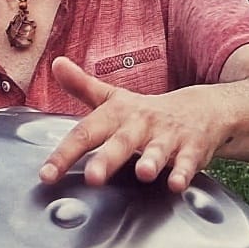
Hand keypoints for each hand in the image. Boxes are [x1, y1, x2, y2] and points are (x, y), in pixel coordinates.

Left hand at [38, 57, 227, 192]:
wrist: (201, 108)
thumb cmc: (147, 112)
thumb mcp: (114, 98)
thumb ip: (82, 86)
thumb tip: (55, 64)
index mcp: (118, 114)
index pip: (86, 132)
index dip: (64, 154)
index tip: (47, 175)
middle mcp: (141, 124)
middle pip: (121, 141)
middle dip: (107, 159)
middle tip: (93, 178)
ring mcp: (168, 136)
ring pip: (158, 150)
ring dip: (151, 161)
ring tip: (143, 173)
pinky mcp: (192, 149)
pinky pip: (187, 162)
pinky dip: (183, 173)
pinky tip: (177, 183)